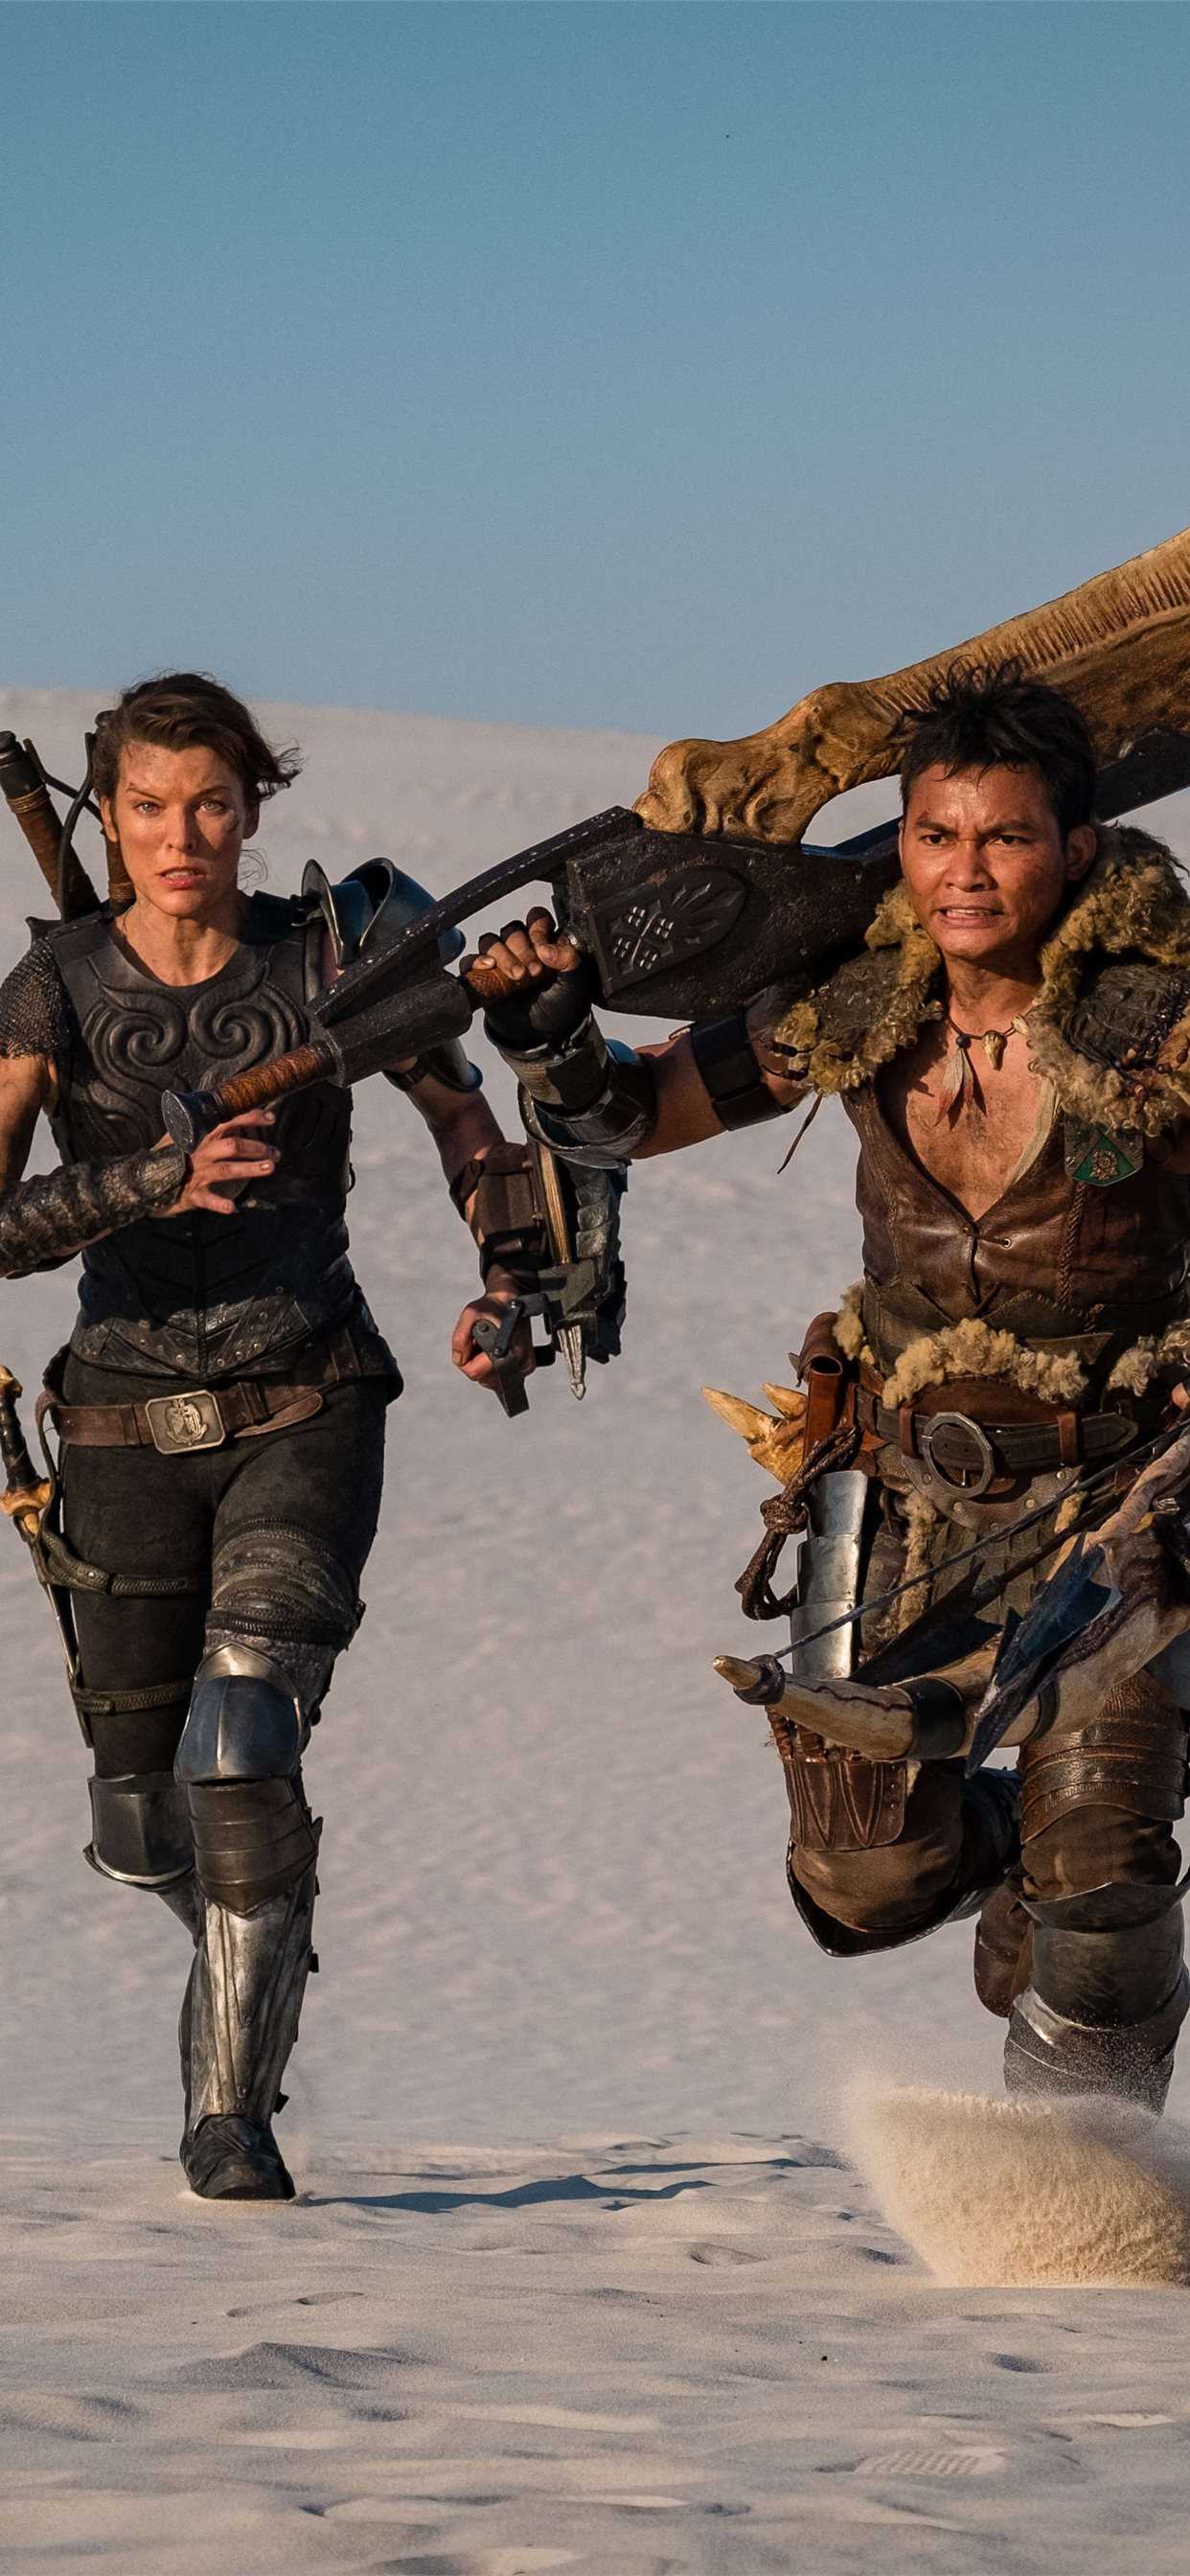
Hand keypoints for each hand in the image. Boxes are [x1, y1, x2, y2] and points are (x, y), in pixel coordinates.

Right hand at [155, 1111, 277, 1215]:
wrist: (143, 1182)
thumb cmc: (167, 1159)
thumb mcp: (181, 1138)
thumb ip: (201, 1128)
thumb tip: (225, 1115)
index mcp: (199, 1137)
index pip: (227, 1122)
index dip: (249, 1118)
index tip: (270, 1117)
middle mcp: (200, 1153)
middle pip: (232, 1145)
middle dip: (256, 1147)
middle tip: (276, 1152)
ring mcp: (196, 1174)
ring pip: (226, 1169)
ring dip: (249, 1168)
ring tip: (270, 1168)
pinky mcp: (192, 1195)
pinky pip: (207, 1199)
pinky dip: (220, 1205)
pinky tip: (233, 1208)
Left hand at [451, 1288, 534, 1394]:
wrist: (511, 1300)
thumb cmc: (491, 1306)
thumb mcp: (469, 1314)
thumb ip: (459, 1338)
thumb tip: (460, 1360)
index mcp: (507, 1349)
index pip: (475, 1373)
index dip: (467, 1360)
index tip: (471, 1343)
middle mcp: (520, 1361)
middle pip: (484, 1380)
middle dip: (476, 1363)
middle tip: (480, 1342)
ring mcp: (525, 1366)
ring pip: (492, 1381)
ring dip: (485, 1365)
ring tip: (489, 1344)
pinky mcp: (527, 1367)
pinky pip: (501, 1378)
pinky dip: (494, 1367)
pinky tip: (496, 1350)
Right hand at [466, 908, 593, 1050]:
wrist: (543, 1034)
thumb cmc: (561, 1004)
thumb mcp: (575, 982)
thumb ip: (569, 959)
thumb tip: (547, 949)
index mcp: (545, 941)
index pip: (537, 919)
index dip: (538, 931)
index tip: (544, 954)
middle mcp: (522, 947)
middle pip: (512, 930)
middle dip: (522, 949)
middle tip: (533, 972)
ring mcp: (501, 960)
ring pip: (491, 941)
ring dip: (502, 955)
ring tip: (517, 977)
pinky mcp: (484, 976)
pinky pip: (470, 960)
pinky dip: (476, 961)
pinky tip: (488, 969)